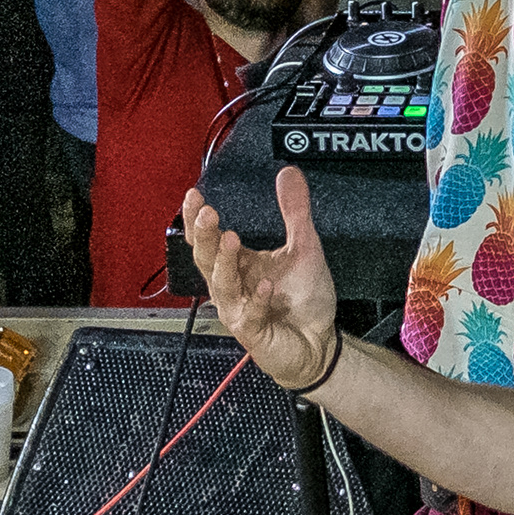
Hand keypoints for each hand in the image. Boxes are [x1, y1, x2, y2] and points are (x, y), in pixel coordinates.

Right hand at [180, 168, 342, 393]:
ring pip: (222, 285)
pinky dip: (257, 300)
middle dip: (203, 236)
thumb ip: (295, 211)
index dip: (198, 220)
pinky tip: (266, 285)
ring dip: (225, 262)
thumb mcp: (305, 247)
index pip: (208, 240)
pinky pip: (250, 315)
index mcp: (237, 265)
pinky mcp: (254, 332)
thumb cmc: (303, 299)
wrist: (319, 342)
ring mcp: (239, 310)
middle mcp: (232, 287)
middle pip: (207, 259)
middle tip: (206, 212)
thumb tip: (288, 173)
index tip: (194, 196)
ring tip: (232, 238)